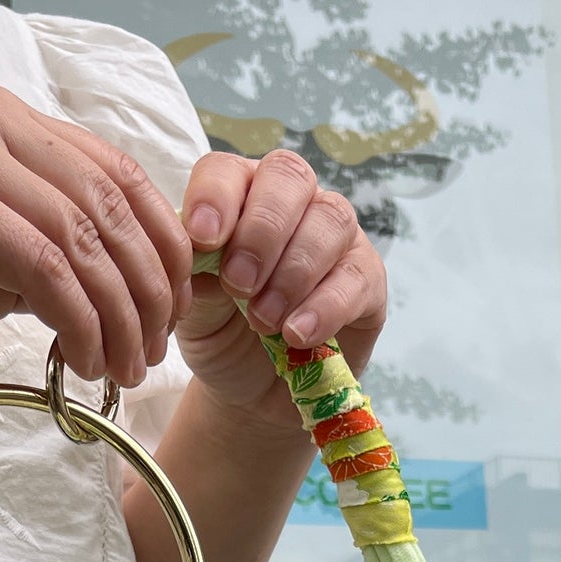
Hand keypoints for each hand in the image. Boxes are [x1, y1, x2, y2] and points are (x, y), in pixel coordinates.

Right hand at [0, 79, 189, 389]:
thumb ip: (54, 244)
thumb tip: (132, 283)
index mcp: (4, 115)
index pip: (117, 172)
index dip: (162, 243)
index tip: (176, 306)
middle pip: (110, 204)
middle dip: (148, 288)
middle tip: (156, 350)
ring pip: (83, 239)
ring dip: (117, 315)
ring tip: (124, 368)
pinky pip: (43, 267)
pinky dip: (77, 320)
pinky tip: (82, 358)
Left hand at [173, 150, 387, 431]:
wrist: (252, 391)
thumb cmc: (220, 332)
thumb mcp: (193, 304)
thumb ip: (194, 270)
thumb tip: (199, 247)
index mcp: (240, 194)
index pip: (228, 170)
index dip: (217, 196)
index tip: (203, 238)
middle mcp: (293, 201)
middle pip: (289, 177)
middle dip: (262, 231)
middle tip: (239, 284)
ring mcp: (336, 235)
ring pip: (330, 220)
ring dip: (293, 271)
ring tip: (262, 320)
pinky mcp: (367, 279)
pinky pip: (355, 277)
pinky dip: (324, 307)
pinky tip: (296, 334)